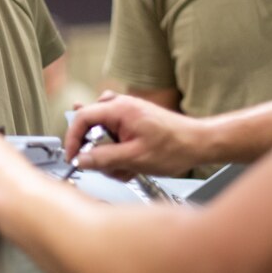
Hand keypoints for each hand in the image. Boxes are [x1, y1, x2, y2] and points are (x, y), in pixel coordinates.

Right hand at [64, 91, 202, 179]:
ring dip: (109, 153)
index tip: (72, 156)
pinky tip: (129, 162)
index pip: (82, 118)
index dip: (72, 139)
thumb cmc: (175, 146)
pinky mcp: (134, 121)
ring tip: (125, 167)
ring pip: (102, 132)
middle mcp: (122, 105)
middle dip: (96, 150)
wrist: (199, 144)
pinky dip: (117, 149)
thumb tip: (81, 160)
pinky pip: (114, 133)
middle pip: (91, 126)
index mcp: (119, 109)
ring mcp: (128, 112)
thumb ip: (104, 159)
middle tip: (107, 166)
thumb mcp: (135, 158)